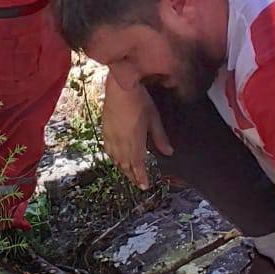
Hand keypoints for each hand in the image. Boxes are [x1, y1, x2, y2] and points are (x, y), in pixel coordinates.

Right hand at [100, 75, 171, 189]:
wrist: (120, 87)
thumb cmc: (140, 101)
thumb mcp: (154, 118)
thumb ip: (160, 138)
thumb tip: (169, 153)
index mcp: (135, 141)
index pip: (138, 165)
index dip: (141, 177)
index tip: (144, 186)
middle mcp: (121, 143)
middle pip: (126, 165)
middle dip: (132, 175)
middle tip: (138, 183)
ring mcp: (111, 137)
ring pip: (116, 159)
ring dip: (123, 168)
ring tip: (128, 173)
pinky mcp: (105, 130)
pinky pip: (108, 150)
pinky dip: (113, 158)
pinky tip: (115, 158)